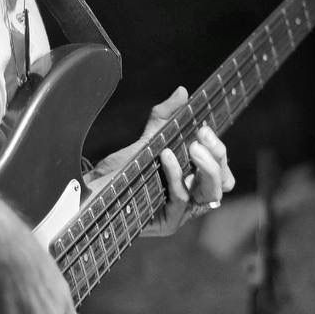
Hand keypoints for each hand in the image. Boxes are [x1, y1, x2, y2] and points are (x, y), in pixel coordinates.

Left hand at [91, 87, 234, 236]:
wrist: (92, 192)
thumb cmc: (122, 170)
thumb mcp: (146, 139)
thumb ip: (164, 117)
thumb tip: (182, 91)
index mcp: (193, 180)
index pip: (222, 170)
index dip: (219, 150)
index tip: (205, 129)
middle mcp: (192, 198)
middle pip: (222, 182)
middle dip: (217, 156)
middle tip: (202, 136)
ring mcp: (181, 213)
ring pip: (209, 193)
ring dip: (205, 167)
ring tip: (193, 146)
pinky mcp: (167, 223)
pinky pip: (180, 198)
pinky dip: (176, 174)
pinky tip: (166, 155)